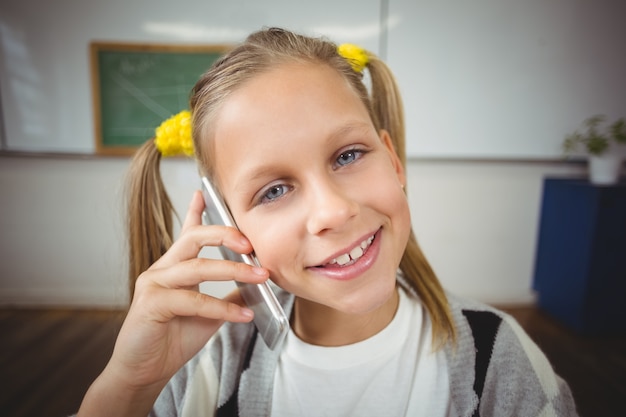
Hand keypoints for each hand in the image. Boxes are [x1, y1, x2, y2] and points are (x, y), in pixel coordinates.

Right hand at [78, 190, 267, 415]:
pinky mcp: (151, 304)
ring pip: (197, 267)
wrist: (145, 372)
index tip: (205, 192)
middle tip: (251, 243)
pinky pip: (193, 300)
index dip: (196, 212)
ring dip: (233, 271)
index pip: (186, 233)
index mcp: (174, 268)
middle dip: (224, 234)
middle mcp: (162, 270)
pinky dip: (221, 308)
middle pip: (193, 238)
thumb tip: (256, 285)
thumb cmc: (173, 340)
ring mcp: (154, 284)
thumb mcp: (208, 315)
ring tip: (260, 277)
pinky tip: (243, 316)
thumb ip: (228, 296)